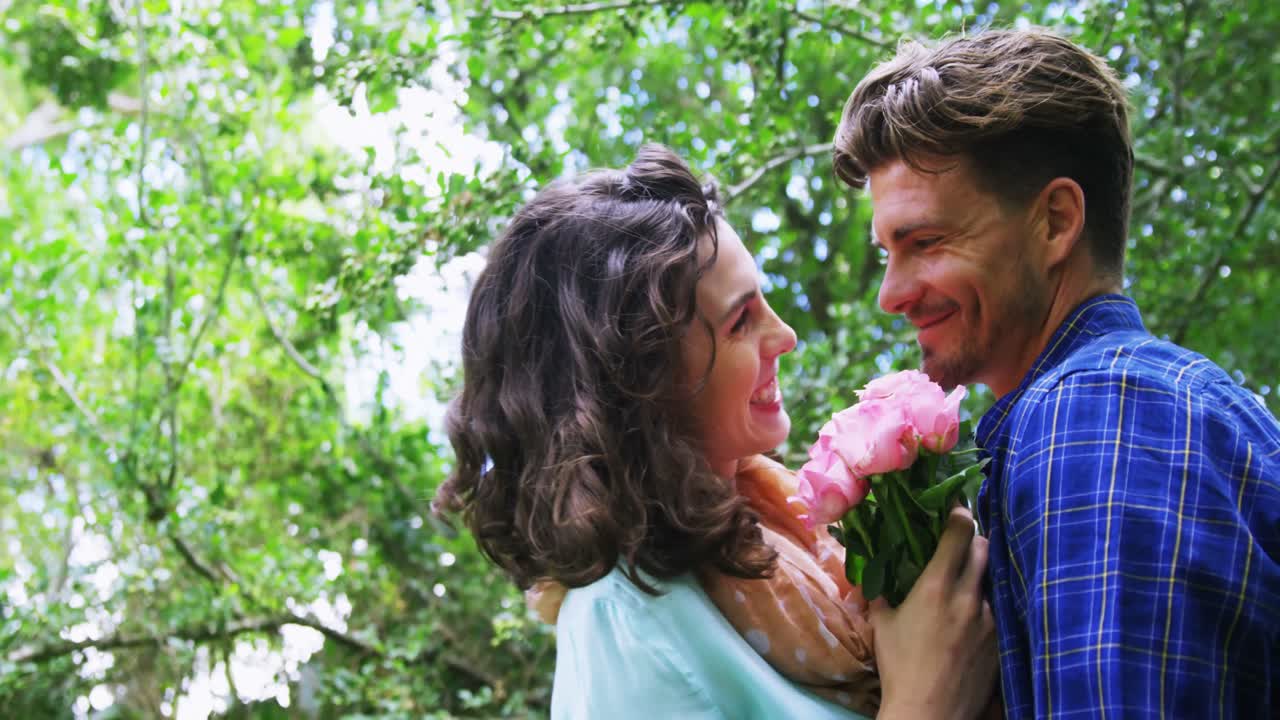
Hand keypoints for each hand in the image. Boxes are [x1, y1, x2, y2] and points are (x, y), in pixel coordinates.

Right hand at [873, 507, 998, 719]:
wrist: (930, 711)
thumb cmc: (900, 666)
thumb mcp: (881, 625)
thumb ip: (880, 594)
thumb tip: (871, 575)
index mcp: (937, 586)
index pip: (960, 533)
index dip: (959, 515)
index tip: (955, 510)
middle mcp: (969, 596)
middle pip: (984, 548)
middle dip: (974, 539)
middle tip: (961, 542)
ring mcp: (990, 619)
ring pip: (991, 580)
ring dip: (979, 575)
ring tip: (965, 584)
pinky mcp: (1001, 640)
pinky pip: (997, 610)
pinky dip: (985, 606)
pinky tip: (972, 617)